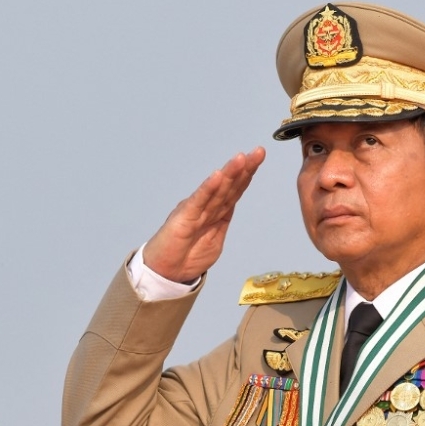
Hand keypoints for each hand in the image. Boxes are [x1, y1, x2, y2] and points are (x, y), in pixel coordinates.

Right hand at [143, 147, 265, 282]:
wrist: (166, 273)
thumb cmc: (186, 257)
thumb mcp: (215, 241)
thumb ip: (222, 222)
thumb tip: (232, 205)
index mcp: (216, 213)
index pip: (235, 190)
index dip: (247, 174)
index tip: (258, 158)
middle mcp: (207, 208)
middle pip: (229, 185)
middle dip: (244, 168)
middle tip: (257, 152)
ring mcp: (196, 210)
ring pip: (216, 190)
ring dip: (229, 174)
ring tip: (241, 159)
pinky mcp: (183, 217)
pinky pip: (198, 201)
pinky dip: (208, 189)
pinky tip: (217, 176)